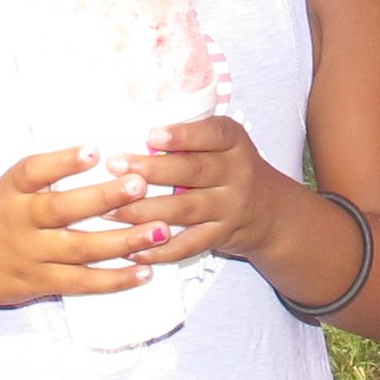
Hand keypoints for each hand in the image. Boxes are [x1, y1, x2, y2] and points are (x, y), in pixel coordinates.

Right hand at [0, 146, 172, 308]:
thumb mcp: (9, 188)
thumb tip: (103, 152)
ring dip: (124, 240)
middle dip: (104, 198)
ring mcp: (30, 255)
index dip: (63, 161)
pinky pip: (82, 283)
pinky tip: (146, 270)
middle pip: (62, 209)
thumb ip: (47, 174)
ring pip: (80, 249)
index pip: (33, 171)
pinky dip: (116, 279)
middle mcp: (19, 221)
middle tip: (140, 184)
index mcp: (12, 190)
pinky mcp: (40, 283)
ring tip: (160, 229)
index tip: (94, 151)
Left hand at [108, 116, 292, 265]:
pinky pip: (189, 244)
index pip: (212, 134)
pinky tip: (133, 249)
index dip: (182, 135)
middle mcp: (236, 173)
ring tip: (110, 210)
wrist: (269, 211)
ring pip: (185, 209)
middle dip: (151, 169)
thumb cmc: (231, 168)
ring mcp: (230, 207)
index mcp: (234, 143)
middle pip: (192, 170)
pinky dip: (160, 249)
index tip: (151, 134)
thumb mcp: (225, 144)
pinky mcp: (221, 235)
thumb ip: (192, 137)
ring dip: (145, 210)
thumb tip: (133, 129)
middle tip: (115, 166)